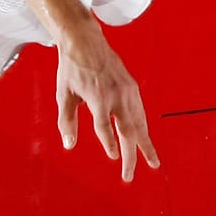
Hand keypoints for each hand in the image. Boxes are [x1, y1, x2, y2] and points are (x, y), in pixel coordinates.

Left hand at [55, 25, 160, 182]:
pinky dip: (143, 127)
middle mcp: (116, 94)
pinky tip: (144, 137)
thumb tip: (69, 144)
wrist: (85, 40)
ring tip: (152, 161)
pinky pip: (140, 111)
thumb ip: (66, 121)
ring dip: (145, 143)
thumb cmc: (72, 68)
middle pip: (128, 129)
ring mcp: (127, 89)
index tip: (114, 157)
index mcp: (98, 96)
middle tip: (129, 175)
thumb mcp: (64, 95)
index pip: (105, 126)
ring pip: (139, 122)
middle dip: (131, 155)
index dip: (109, 143)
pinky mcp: (131, 86)